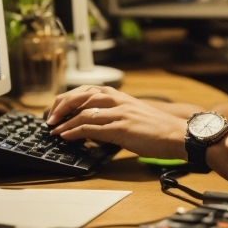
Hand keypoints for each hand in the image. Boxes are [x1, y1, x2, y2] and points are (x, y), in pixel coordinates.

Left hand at [46, 85, 187, 159]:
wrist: (177, 135)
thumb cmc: (157, 128)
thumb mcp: (133, 114)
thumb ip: (113, 115)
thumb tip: (93, 126)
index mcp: (120, 96)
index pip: (87, 90)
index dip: (68, 98)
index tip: (57, 109)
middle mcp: (118, 101)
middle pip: (81, 96)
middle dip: (62, 107)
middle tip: (50, 118)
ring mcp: (120, 114)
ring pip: (84, 113)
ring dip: (65, 122)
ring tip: (54, 130)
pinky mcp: (122, 129)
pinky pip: (92, 129)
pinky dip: (76, 132)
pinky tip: (67, 137)